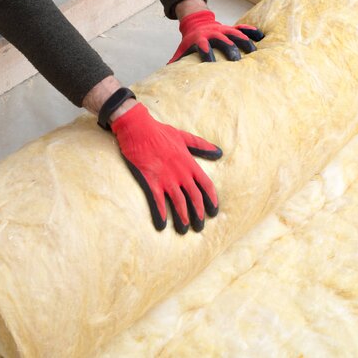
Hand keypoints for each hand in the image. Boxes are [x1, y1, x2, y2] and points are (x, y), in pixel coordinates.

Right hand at [111, 103, 221, 233]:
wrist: (138, 128)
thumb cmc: (160, 132)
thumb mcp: (184, 137)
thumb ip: (202, 145)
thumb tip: (219, 151)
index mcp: (190, 163)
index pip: (207, 185)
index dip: (212, 199)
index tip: (214, 210)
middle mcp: (181, 173)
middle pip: (195, 198)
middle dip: (199, 213)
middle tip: (200, 226)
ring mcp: (166, 178)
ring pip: (179, 202)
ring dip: (183, 217)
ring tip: (184, 229)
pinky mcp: (151, 181)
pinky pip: (158, 201)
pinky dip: (161, 214)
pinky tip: (162, 224)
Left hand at [169, 9, 264, 63]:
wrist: (196, 22)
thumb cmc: (190, 41)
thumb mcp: (183, 49)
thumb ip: (177, 61)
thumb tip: (168, 73)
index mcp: (201, 40)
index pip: (204, 48)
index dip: (207, 55)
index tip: (212, 65)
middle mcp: (214, 33)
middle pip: (222, 40)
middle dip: (229, 49)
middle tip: (236, 60)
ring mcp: (224, 29)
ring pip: (236, 34)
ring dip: (245, 41)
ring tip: (254, 51)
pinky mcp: (232, 28)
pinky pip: (243, 28)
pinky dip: (252, 31)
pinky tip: (261, 36)